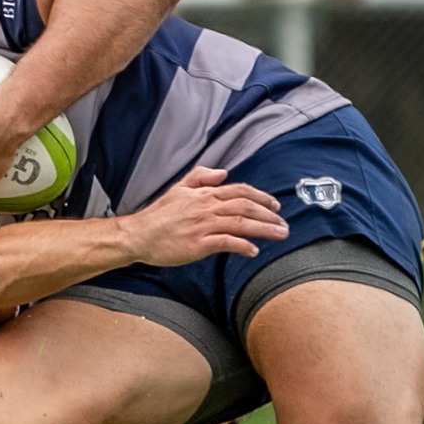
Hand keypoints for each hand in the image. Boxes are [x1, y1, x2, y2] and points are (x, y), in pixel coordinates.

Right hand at [116, 166, 285, 264]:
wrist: (138, 234)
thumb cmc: (158, 216)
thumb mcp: (178, 188)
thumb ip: (200, 176)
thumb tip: (223, 173)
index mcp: (204, 194)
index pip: (240, 191)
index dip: (261, 197)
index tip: (275, 206)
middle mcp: (207, 207)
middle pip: (246, 206)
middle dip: (269, 215)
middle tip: (284, 224)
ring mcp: (203, 225)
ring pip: (242, 223)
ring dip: (265, 229)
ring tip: (280, 235)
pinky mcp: (199, 244)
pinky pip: (227, 242)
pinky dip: (243, 246)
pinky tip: (253, 251)